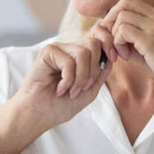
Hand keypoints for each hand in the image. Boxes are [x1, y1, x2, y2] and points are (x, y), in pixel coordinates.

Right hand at [0, 37, 109, 153]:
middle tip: (83, 88)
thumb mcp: (89, 90)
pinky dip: (68, 80)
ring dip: (81, 78)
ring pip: (83, 53)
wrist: (40, 115)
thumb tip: (112, 56)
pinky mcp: (48, 52)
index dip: (109, 44)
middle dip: (93, 70)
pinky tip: (60, 89)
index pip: (99, 38)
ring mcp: (58, 49)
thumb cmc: (61, 105)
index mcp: (80, 56)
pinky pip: (68, 61)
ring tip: (72, 91)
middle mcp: (69, 49)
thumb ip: (101, 73)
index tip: (113, 58)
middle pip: (94, 44)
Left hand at [98, 0, 153, 99]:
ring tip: (124, 53)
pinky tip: (127, 57)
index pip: (130, 1)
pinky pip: (123, 31)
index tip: (115, 35)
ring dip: (115, 36)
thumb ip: (136, 41)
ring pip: (121, 17)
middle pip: (124, 2)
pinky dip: (118, 43)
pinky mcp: (151, 41)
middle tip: (113, 41)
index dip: (116, 15)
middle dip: (111, 21)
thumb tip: (115, 39)